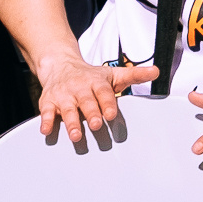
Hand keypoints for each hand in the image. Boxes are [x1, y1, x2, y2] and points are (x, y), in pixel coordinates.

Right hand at [34, 50, 149, 144]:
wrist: (61, 65)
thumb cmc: (91, 76)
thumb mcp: (113, 74)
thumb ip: (134, 74)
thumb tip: (157, 72)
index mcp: (96, 82)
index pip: (104, 92)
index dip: (108, 103)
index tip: (111, 115)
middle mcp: (79, 88)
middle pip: (86, 101)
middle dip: (91, 113)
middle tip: (97, 125)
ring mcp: (63, 95)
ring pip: (67, 109)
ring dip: (71, 122)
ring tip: (76, 136)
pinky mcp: (48, 102)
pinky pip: (45, 112)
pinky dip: (45, 121)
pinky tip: (46, 131)